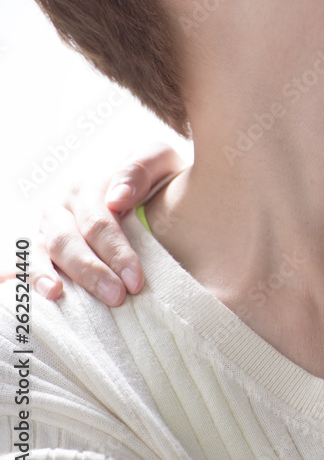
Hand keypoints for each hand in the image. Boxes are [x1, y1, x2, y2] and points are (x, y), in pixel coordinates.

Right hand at [34, 143, 184, 304]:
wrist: (153, 187)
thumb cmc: (160, 179)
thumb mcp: (160, 162)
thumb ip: (140, 171)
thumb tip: (117, 198)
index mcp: (90, 186)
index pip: (99, 223)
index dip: (116, 253)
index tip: (136, 281)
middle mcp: (65, 206)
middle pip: (68, 240)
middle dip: (91, 271)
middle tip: (116, 297)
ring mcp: (49, 227)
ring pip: (45, 251)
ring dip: (52, 275)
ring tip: (59, 294)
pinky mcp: (41, 246)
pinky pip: (27, 260)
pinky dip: (28, 275)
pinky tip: (41, 292)